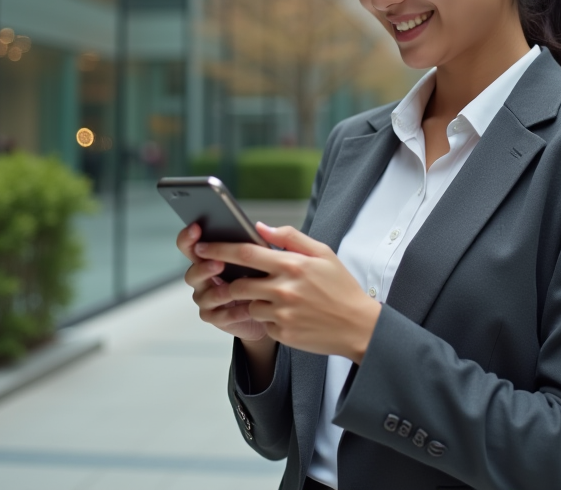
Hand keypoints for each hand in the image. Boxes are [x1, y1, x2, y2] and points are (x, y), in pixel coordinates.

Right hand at [176, 223, 268, 342]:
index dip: (188, 237)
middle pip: (192, 273)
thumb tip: (259, 226)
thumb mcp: (266, 256)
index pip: (190, 246)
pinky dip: (233, 312)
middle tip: (218, 263)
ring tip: (233, 290)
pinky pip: (219, 316)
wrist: (271, 308)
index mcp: (209, 258)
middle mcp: (203, 279)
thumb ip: (261, 241)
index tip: (196, 228)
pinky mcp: (216, 317)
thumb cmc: (264, 278)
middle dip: (203, 268)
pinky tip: (246, 308)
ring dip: (219, 292)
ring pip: (204, 296)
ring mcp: (207, 299)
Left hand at [195, 224, 381, 363]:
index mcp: (292, 264)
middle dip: (229, 282)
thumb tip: (260, 227)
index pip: (245, 253)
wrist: (358, 326)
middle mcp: (284, 289)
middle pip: (238, 283)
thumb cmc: (340, 287)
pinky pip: (263, 323)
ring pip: (249, 305)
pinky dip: (268, 318)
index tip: (201, 247)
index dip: (218, 249)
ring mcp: (282, 313)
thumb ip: (290, 237)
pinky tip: (288, 316)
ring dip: (253, 301)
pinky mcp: (283, 333)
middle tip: (232, 280)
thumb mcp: (323, 253)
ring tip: (275, 299)